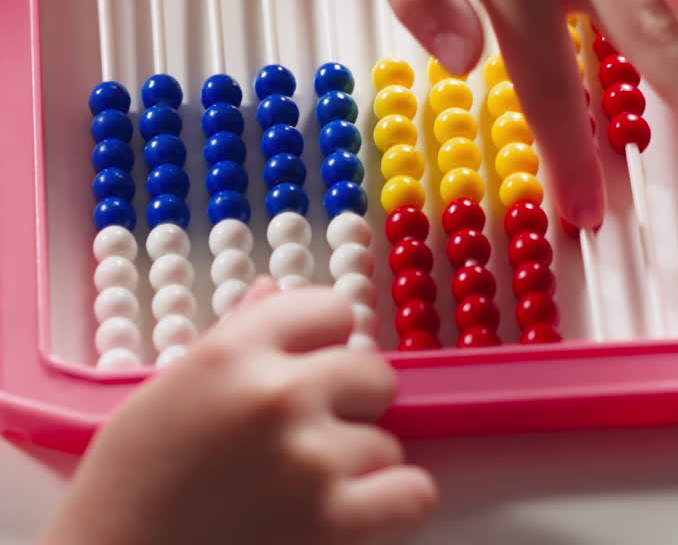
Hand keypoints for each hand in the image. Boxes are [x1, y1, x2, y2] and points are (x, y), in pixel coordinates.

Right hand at [41, 282, 435, 544]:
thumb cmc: (130, 482)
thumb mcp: (170, 387)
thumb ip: (234, 335)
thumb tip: (272, 292)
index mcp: (236, 350)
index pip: (333, 310)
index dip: (326, 341)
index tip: (313, 364)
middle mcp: (279, 393)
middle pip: (373, 372)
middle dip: (351, 401)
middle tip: (313, 431)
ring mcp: (310, 459)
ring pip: (386, 441)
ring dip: (358, 464)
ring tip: (309, 485)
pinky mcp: (329, 524)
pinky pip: (411, 493)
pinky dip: (393, 503)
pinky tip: (355, 510)